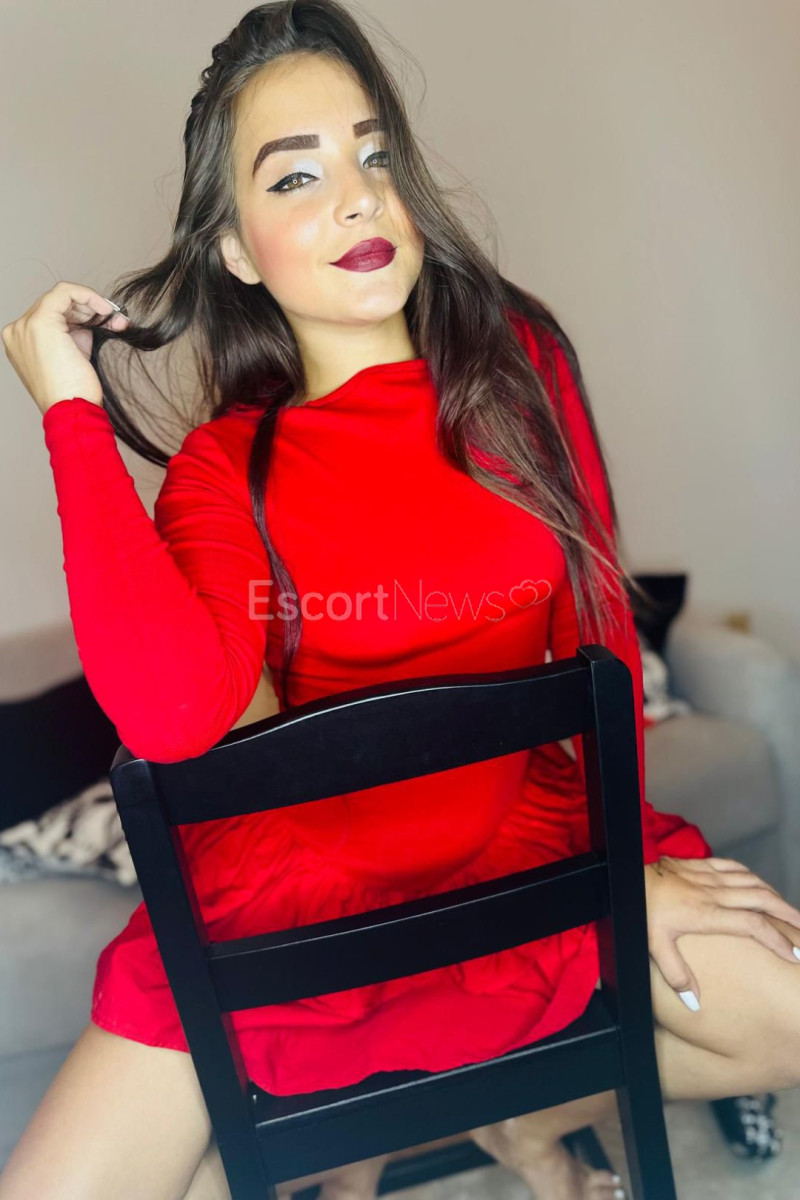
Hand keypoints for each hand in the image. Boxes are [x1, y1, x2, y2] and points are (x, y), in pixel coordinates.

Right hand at [2, 281, 129, 414]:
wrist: (71, 410)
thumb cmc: (74, 393)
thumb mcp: (72, 356)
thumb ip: (75, 334)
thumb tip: (94, 319)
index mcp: (21, 340)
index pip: (51, 314)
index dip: (81, 314)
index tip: (106, 320)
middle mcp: (17, 331)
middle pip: (56, 305)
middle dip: (90, 310)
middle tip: (115, 321)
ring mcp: (25, 326)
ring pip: (61, 297)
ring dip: (92, 306)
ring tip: (114, 322)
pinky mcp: (40, 323)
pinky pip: (65, 291)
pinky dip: (88, 295)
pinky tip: (105, 310)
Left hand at [643, 855, 799, 1006]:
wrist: (627, 875)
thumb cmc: (640, 911)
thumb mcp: (654, 946)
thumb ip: (676, 975)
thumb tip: (694, 1004)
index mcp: (706, 913)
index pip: (753, 926)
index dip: (777, 941)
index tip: (794, 956)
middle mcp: (713, 893)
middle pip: (762, 900)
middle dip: (789, 917)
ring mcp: (708, 877)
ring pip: (752, 883)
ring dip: (776, 897)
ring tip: (792, 913)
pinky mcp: (700, 865)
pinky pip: (735, 867)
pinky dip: (753, 877)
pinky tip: (761, 885)